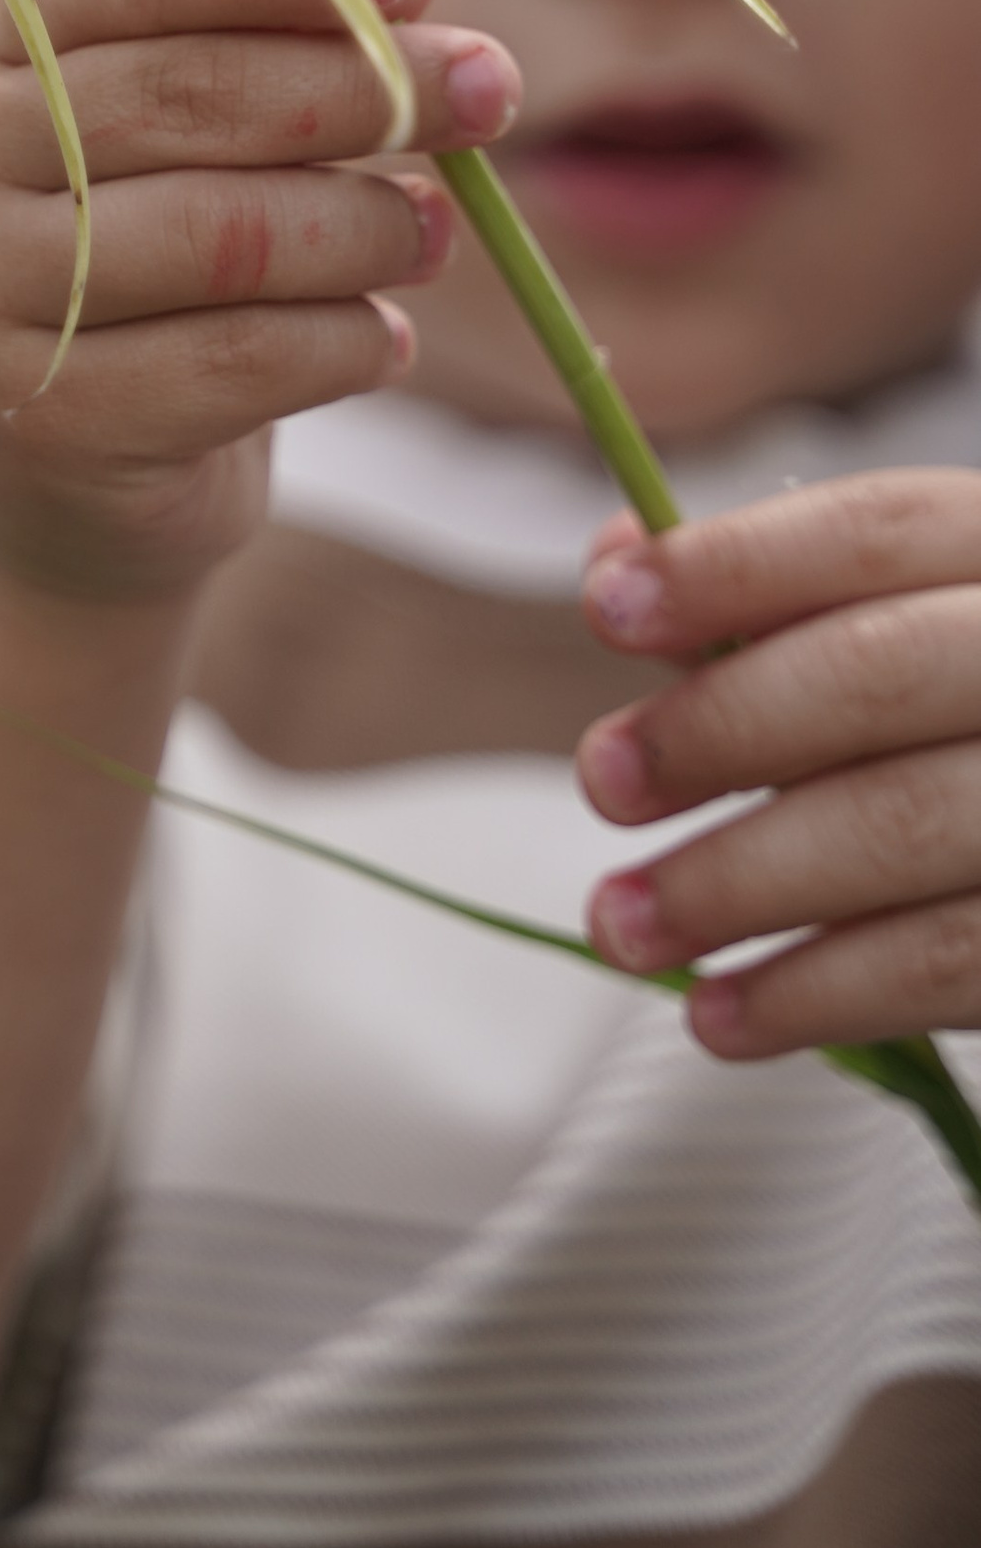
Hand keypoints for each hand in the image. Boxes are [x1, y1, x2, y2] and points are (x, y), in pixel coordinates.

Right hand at [0, 0, 522, 608]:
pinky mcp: (40, 419)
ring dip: (367, 227)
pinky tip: (384, 343)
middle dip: (365, 84)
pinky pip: (240, 363)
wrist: (51, 483)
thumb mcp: (205, 117)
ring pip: (224, 234)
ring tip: (435, 233)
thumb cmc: (144, 254)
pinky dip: (346, 344)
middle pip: (186, 95)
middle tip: (491, 91)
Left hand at [580, 472, 980, 1054]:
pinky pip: (944, 964)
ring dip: (733, 884)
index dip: (734, 565)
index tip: (606, 609)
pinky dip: (813, 995)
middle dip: (718, 729)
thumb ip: (771, 598)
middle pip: (879, 672)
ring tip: (623, 925)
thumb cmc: (966, 727)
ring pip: (900, 825)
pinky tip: (721, 1016)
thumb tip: (611, 560)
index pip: (876, 530)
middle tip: (602, 784)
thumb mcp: (907, 630)